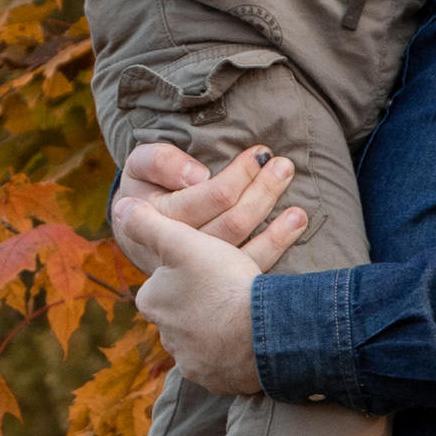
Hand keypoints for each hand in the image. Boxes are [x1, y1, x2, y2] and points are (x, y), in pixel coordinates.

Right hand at [110, 140, 302, 274]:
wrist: (139, 229)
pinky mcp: (218, 282)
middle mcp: (177, 254)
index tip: (258, 153)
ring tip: (291, 185)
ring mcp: (199, 274)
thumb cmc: (146, 188)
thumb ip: (160, 162)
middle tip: (283, 165)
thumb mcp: (139, 165)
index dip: (235, 177)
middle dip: (260, 192)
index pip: (202, 201)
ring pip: (243, 248)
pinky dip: (277, 244)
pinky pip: (252, 267)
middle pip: (229, 225)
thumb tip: (197, 176)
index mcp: (155, 223)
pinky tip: (296, 221)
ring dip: (274, 217)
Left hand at [129, 195, 305, 398]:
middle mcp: (165, 338)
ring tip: (242, 312)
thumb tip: (119, 207)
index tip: (211, 267)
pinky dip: (232, 351)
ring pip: (202, 338)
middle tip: (229, 288)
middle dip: (200, 302)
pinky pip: (222, 362)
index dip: (188, 271)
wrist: (263, 333)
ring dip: (217, 327)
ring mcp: (192, 363)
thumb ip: (149, 224)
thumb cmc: (222, 283)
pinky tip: (249, 337)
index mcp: (152, 303)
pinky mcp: (217, 381)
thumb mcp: (183, 242)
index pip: (163, 282)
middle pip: (181, 312)